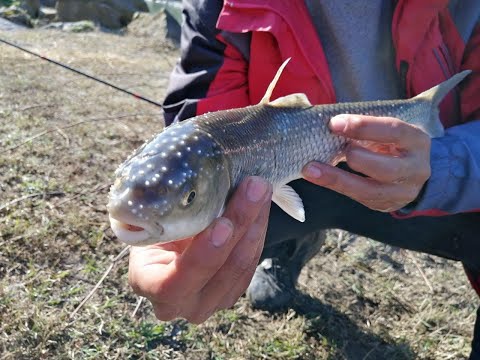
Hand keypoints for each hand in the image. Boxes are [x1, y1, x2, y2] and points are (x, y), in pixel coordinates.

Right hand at [128, 177, 272, 323]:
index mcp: (149, 285)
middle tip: (255, 187)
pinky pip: (251, 262)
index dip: (204, 255)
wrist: (162, 239)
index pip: (176, 281)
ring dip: (256, 224)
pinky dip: (258, 231)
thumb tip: (201, 180)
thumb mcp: (152, 217)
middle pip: (221, 271)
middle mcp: (180, 304)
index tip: (224, 223)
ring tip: (261, 188)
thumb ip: (172, 213)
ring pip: (241, 266)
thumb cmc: (150, 224)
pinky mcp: (231, 292)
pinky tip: (261, 205)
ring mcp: (209, 302)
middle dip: (241, 224)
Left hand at [302, 114, 431, 211]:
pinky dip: (336, 186)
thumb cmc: (391, 142)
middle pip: (387, 168)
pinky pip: (360, 198)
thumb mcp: (387, 130)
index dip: (364, 127)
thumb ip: (366, 126)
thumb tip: (330, 123)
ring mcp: (403, 192)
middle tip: (335, 150)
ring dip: (337, 179)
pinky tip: (317, 177)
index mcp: (417, 141)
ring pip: (370, 190)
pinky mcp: (387, 204)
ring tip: (312, 169)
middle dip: (357, 158)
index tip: (334, 123)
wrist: (411, 170)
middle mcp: (416, 169)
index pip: (393, 131)